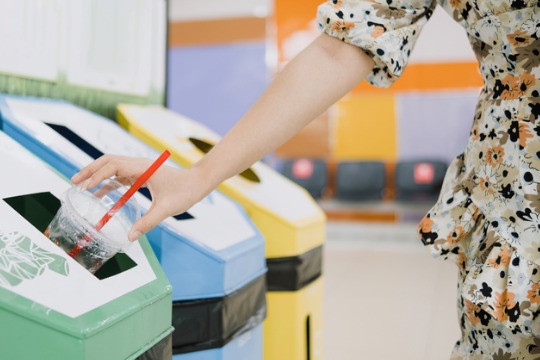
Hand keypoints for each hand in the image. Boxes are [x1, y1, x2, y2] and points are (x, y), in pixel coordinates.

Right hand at [71, 154, 209, 240]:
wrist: (199, 182)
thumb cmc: (185, 192)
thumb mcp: (165, 209)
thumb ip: (147, 222)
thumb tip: (130, 237)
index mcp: (143, 168)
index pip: (113, 167)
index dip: (96, 176)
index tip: (84, 187)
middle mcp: (139, 164)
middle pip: (108, 161)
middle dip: (90, 170)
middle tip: (74, 182)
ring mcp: (141, 167)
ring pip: (113, 166)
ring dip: (97, 174)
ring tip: (82, 186)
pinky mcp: (143, 174)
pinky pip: (121, 175)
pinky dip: (108, 181)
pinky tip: (100, 193)